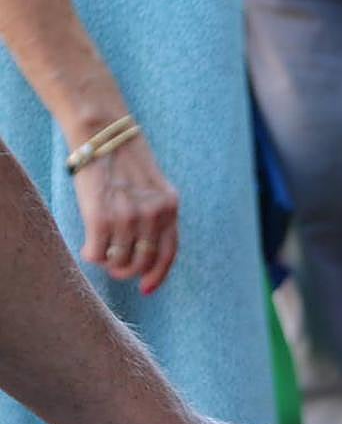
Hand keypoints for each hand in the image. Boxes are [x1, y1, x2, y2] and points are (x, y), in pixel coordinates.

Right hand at [73, 134, 178, 294]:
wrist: (103, 134)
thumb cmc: (125, 161)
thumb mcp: (155, 188)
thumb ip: (157, 215)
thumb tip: (145, 253)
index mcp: (170, 209)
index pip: (169, 254)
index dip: (157, 276)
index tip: (146, 289)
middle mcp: (153, 216)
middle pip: (142, 263)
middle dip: (127, 271)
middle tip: (115, 266)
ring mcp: (128, 218)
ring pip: (119, 262)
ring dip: (108, 262)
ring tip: (101, 250)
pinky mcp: (101, 217)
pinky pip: (97, 253)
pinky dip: (92, 255)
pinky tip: (88, 247)